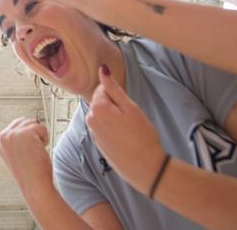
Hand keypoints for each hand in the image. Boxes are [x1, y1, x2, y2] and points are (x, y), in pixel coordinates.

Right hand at [0, 118, 53, 192]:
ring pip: (34, 124)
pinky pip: (42, 127)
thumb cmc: (30, 173)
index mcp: (0, 141)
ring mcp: (13, 134)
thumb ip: (16, 139)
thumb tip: (27, 122)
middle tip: (32, 152)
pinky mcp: (25, 134)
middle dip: (34, 135)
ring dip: (40, 136)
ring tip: (36, 152)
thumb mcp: (17, 154)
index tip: (27, 151)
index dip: (27, 137)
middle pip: (26, 121)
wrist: (34, 186)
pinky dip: (45, 138)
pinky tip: (40, 151)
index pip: (17, 125)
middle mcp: (4, 136)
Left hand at [86, 66, 166, 192]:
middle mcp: (91, 120)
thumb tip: (102, 69)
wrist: (145, 167)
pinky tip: (125, 137)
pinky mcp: (98, 144)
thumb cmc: (142, 136)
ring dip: (113, 117)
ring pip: (102, 115)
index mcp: (98, 108)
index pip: (103, 88)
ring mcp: (93, 133)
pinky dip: (112, 128)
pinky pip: (103, 128)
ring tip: (129, 128)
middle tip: (131, 117)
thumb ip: (114, 88)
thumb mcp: (131, 107)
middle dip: (114, 105)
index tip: (128, 105)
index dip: (117, 94)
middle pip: (101, 101)